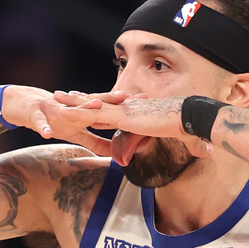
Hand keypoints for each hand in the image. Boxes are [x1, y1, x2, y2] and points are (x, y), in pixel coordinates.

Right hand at [0, 85, 123, 155]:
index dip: (123, 105)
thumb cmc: (53, 118)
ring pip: (69, 108)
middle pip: (93, 102)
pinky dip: (43, 127)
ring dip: (82, 107)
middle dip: (109, 99)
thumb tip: (116, 153)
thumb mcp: (75, 132)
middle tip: (126, 96)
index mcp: (82, 112)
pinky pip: (40, 122)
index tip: (143, 103)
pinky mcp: (37, 114)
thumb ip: (95, 141)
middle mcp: (72, 107)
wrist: (22, 105)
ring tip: (95, 106)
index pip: (107, 107)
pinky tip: (46, 134)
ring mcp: (54, 109)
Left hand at [55, 94, 213, 160]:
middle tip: (62, 95)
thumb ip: (180, 147)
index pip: (113, 109)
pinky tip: (62, 112)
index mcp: (138, 113)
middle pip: (98, 103)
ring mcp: (124, 112)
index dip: (98, 105)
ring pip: (92, 106)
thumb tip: (193, 153)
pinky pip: (94, 115)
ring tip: (54, 99)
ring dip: (72, 103)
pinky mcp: (122, 118)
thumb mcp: (179, 139)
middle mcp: (128, 109)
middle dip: (79, 99)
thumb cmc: (191, 127)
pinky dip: (77, 113)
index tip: (86, 101)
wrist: (194, 119)